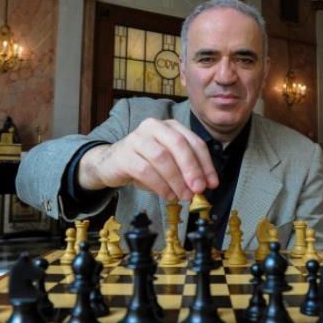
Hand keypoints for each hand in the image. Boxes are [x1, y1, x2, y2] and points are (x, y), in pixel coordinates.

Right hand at [78, 118, 218, 200]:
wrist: (111, 164)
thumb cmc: (145, 163)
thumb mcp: (169, 163)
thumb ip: (187, 170)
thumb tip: (206, 185)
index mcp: (170, 126)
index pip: (194, 142)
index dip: (206, 164)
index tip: (212, 184)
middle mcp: (154, 127)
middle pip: (178, 144)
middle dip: (192, 168)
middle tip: (199, 189)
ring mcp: (137, 138)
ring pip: (161, 157)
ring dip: (176, 180)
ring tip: (183, 196)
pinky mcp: (124, 154)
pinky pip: (144, 170)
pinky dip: (159, 185)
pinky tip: (167, 195)